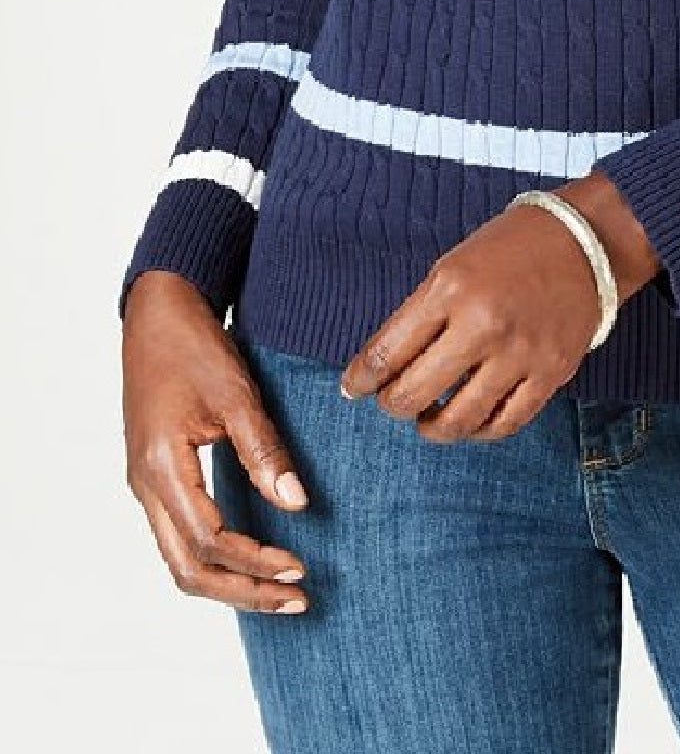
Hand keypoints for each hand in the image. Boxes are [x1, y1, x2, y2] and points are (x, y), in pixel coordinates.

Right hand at [121, 270, 309, 613]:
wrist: (157, 313)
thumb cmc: (193, 346)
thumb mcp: (235, 394)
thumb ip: (263, 450)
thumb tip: (296, 504)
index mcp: (161, 467)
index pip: (210, 541)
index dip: (256, 562)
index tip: (300, 567)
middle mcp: (145, 484)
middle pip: (187, 568)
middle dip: (242, 591)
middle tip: (295, 598)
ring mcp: (146, 482)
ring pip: (179, 558)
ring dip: (228, 580)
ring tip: (277, 589)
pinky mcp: (155, 475)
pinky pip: (178, 536)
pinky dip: (213, 558)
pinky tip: (249, 556)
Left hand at [339, 170, 659, 442]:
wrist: (585, 242)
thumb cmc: (509, 249)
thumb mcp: (452, 266)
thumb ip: (419, 315)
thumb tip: (382, 365)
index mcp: (449, 289)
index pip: (385, 353)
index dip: (359, 380)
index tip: (352, 388)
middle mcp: (482, 324)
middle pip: (413, 393)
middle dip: (391, 404)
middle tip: (389, 401)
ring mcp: (519, 354)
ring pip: (458, 420)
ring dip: (431, 428)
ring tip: (425, 420)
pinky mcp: (551, 374)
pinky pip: (505, 423)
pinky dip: (478, 430)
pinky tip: (467, 422)